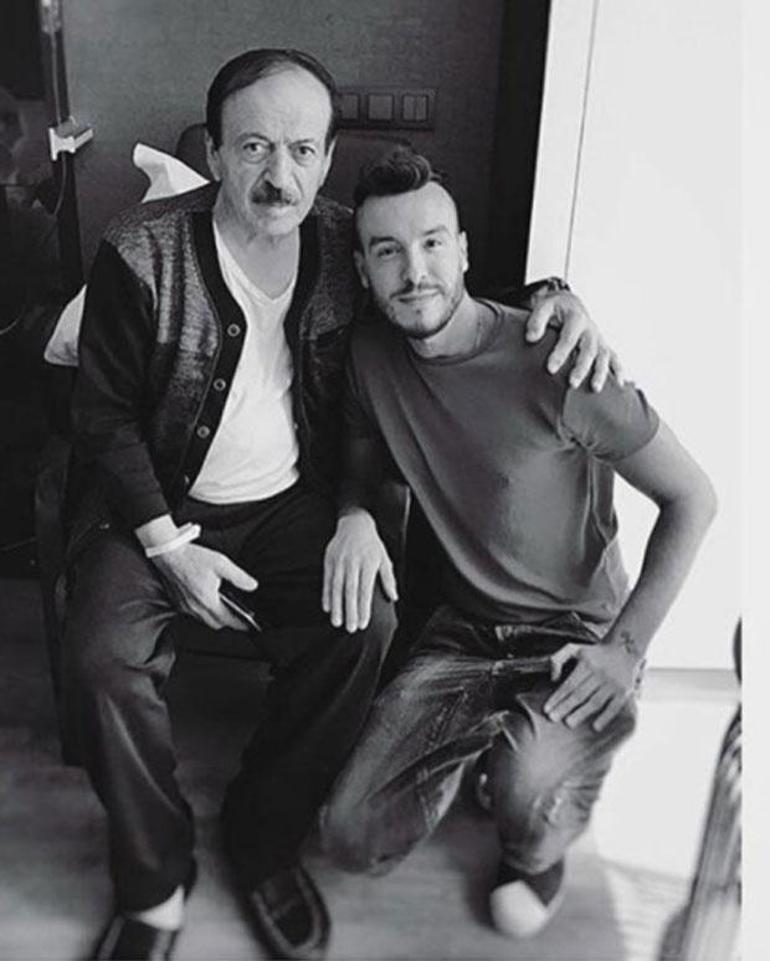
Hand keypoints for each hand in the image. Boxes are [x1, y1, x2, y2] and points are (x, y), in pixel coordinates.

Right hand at [152, 542, 257, 630]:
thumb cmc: (192, 558)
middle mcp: (195, 608)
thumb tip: (252, 586)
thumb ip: (239, 577)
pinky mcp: (177, 603)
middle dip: (227, 622)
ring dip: (214, 618)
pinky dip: (201, 612)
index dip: (240, 624)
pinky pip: (192, 614)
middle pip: (215, 624)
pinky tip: (206, 601)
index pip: (227, 620)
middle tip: (237, 616)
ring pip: (203, 620)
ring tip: (223, 608)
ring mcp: (184, 607)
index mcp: (207, 601)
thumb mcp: (221, 563)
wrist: (167, 554)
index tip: (248, 625)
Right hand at [323, 509, 397, 631]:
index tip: (364, 623)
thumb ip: (388, 578)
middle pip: (350, 591)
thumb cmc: (372, 544)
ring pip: (337, 587)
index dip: (364, 608)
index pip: (365, 590)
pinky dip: (326, 595)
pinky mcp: (329, 560)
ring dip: (336, 606)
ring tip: (337, 622)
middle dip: (350, 611)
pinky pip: (327, 580)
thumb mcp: (384, 558)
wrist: (354, 522)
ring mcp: (339, 561)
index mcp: (368, 563)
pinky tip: (327, 607)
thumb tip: (393, 597)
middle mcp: (353, 563)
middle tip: (350, 628)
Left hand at [525, 291, 625, 391]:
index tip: (551, 369)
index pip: (569, 338)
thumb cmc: (555, 308)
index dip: (560, 353)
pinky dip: (619, 370)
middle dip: (581, 367)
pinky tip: (620, 385)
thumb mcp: (544, 306)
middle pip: (589, 349)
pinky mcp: (602, 345)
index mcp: (576, 318)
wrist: (569, 303)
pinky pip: (614, 358)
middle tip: (572, 383)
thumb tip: (531, 338)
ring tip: (595, 388)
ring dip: (601, 372)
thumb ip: (537, 320)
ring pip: (604, 356)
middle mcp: (591, 329)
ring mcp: (599, 338)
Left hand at [544, 640, 641, 730]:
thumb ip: (557, 659)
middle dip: (565, 707)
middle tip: (552, 718)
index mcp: (586, 663)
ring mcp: (613, 683)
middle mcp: (600, 673)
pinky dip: (605, 718)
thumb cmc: (593, 652)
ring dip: (581, 713)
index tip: (546, 709)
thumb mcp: (573, 648)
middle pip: (580, 694)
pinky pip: (613, 707)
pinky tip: (595, 727)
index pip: (569, 684)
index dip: (557, 697)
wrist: (624, 649)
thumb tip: (553, 679)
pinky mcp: (624, 691)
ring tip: (568, 723)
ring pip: (595, 701)